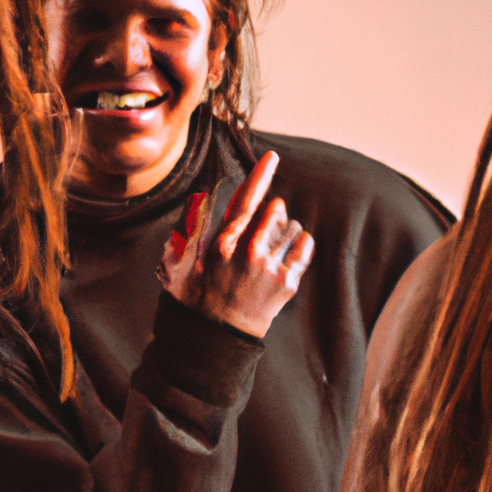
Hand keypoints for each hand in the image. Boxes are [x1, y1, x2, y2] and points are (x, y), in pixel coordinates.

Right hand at [157, 151, 313, 336]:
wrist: (221, 335)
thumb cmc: (202, 295)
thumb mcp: (187, 263)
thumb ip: (190, 231)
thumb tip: (197, 199)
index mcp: (222, 244)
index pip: (244, 201)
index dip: (259, 175)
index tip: (273, 156)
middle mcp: (248, 252)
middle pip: (274, 209)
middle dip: (272, 214)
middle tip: (262, 232)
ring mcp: (270, 267)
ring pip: (292, 226)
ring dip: (286, 231)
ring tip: (271, 250)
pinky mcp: (288, 282)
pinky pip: (304, 245)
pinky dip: (300, 244)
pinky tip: (287, 255)